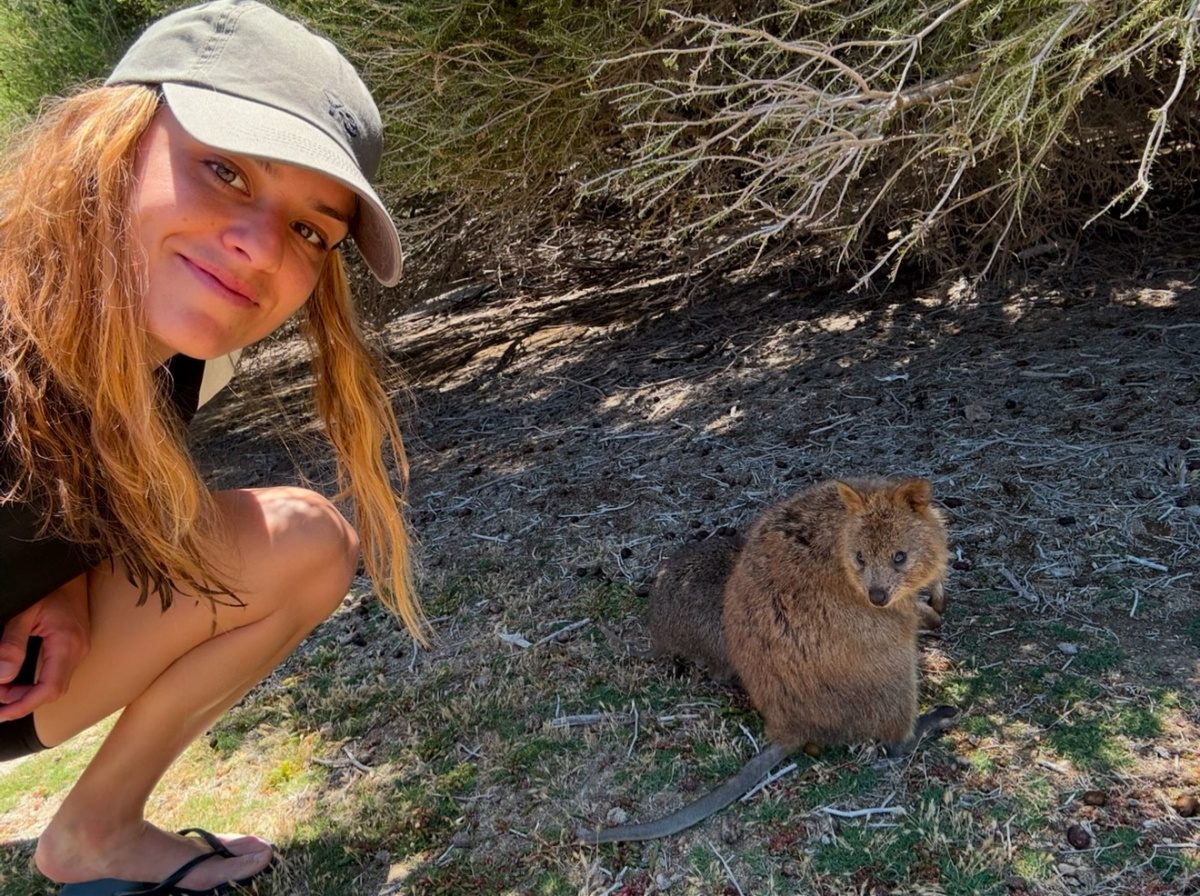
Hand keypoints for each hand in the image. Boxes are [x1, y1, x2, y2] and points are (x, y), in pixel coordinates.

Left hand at [0, 575, 89, 720]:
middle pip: (53, 691)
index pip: (50, 689)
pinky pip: (56, 675)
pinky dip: (35, 684)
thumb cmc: (49, 587)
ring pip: (54, 685)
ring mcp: (79, 649)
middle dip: (21, 702)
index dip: (24, 705)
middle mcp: (78, 650)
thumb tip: (2, 677)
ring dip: (27, 693)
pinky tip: (17, 682)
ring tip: (1, 692)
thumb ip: (12, 644)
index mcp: (67, 643)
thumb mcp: (23, 612)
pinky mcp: (74, 648)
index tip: (0, 713)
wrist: (71, 572)